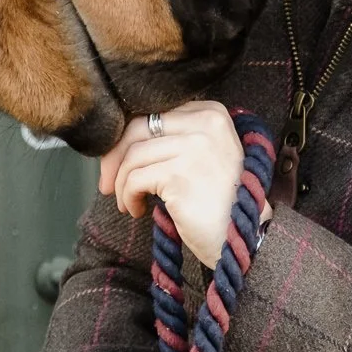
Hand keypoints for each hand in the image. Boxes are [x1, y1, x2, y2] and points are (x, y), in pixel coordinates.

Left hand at [99, 101, 243, 269]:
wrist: (244, 239)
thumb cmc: (219, 200)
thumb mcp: (202, 154)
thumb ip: (173, 137)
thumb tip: (120, 139)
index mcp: (211, 112)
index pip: (153, 112)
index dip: (127, 137)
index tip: (116, 161)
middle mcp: (206, 124)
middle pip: (138, 128)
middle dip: (114, 157)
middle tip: (106, 183)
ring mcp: (194, 148)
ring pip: (133, 156)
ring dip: (121, 183)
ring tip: (127, 202)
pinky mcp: (181, 175)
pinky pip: (135, 179)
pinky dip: (128, 196)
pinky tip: (136, 209)